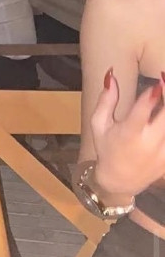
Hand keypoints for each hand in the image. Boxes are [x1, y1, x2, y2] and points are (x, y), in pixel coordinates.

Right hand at [90, 70, 164, 196]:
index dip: (153, 95)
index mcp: (128, 133)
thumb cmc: (106, 148)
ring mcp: (162, 153)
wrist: (118, 181)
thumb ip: (106, 99)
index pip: (143, 111)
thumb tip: (111, 75)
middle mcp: (148, 143)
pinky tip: (164, 113)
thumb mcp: (98, 124)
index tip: (159, 79)